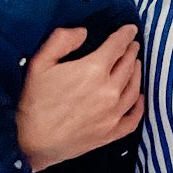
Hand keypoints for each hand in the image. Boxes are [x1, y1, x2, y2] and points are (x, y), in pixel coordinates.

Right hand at [15, 24, 141, 170]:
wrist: (33, 143)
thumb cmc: (35, 102)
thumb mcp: (39, 62)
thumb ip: (61, 40)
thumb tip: (83, 32)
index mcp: (93, 69)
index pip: (118, 46)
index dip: (125, 35)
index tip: (130, 30)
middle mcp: (110, 90)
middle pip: (129, 65)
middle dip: (131, 52)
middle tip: (132, 46)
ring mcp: (113, 113)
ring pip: (134, 88)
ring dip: (137, 73)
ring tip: (135, 66)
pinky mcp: (112, 132)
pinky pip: (134, 117)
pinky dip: (139, 105)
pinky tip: (139, 98)